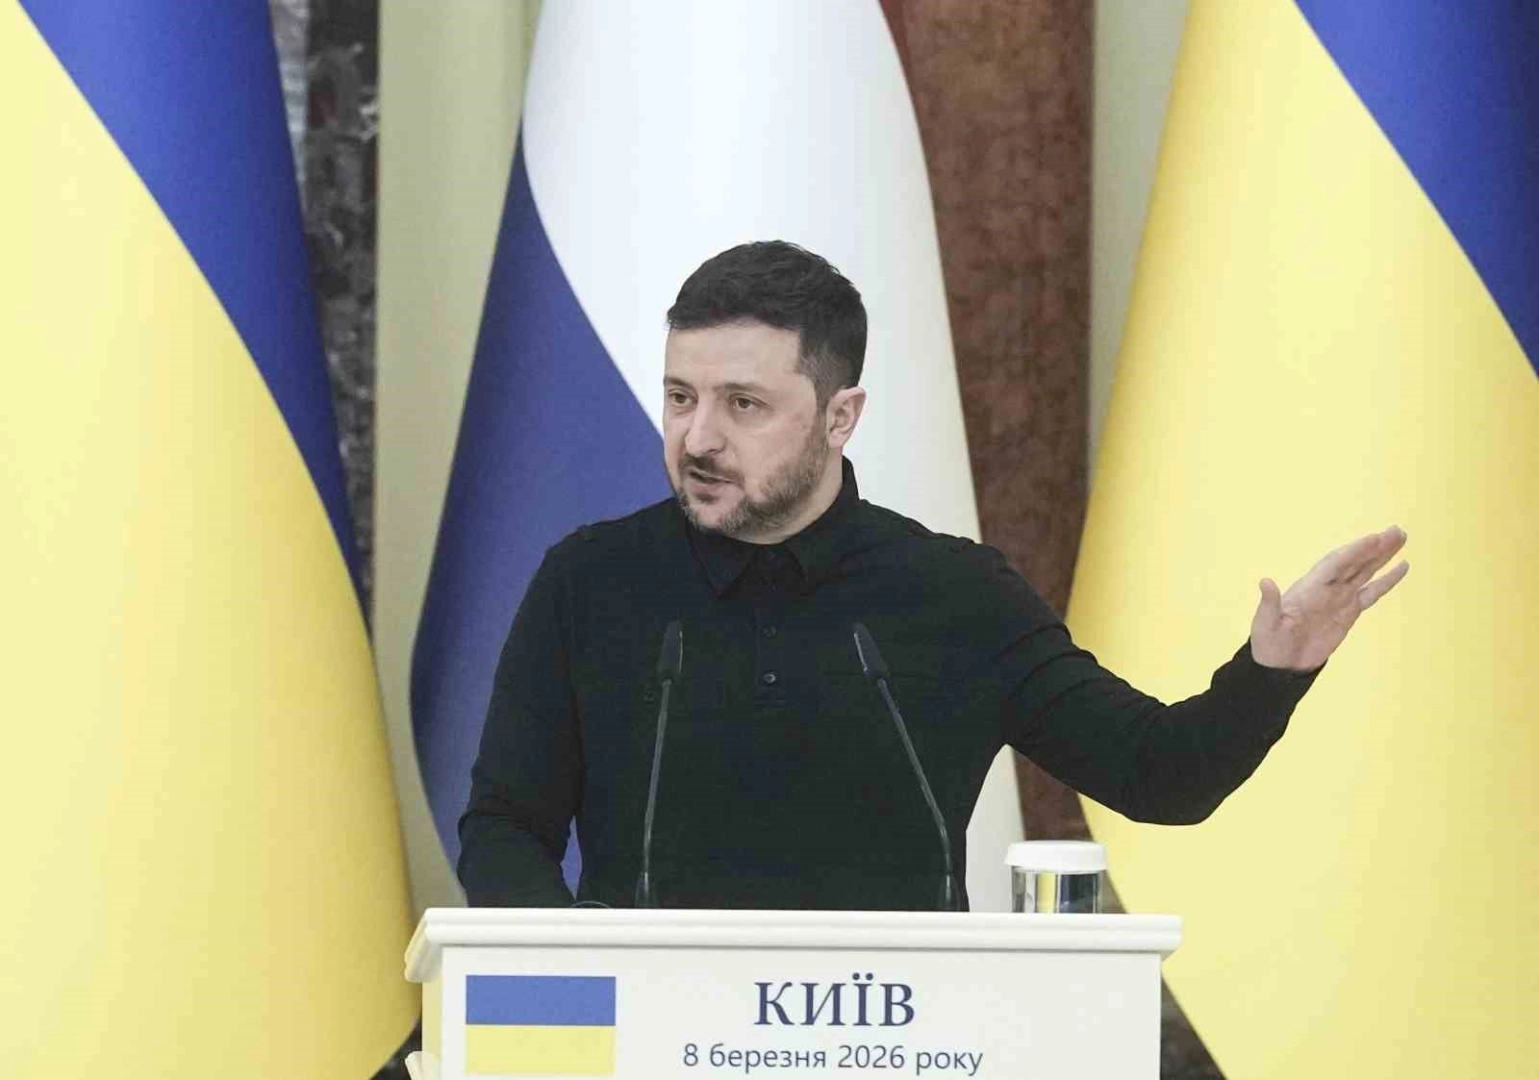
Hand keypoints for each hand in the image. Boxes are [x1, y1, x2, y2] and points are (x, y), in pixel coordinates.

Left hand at [1250, 526, 1408, 670]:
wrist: (1282, 664)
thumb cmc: (1269, 642)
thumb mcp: (1265, 623)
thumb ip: (1269, 603)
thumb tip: (1265, 582)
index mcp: (1309, 587)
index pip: (1336, 564)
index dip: (1355, 551)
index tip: (1375, 538)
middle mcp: (1327, 587)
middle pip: (1354, 562)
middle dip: (1374, 547)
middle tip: (1396, 531)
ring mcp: (1339, 598)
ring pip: (1365, 571)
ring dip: (1382, 555)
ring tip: (1400, 537)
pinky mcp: (1349, 611)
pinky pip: (1372, 593)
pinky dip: (1387, 581)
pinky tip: (1402, 567)